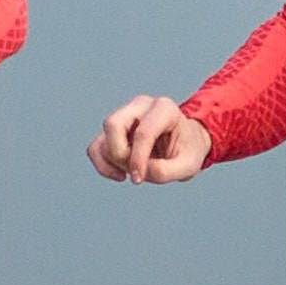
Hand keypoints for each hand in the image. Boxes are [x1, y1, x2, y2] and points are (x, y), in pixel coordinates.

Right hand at [89, 95, 210, 183]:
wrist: (186, 143)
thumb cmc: (189, 150)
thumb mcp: (188, 165)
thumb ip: (166, 171)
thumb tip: (137, 172)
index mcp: (164, 108)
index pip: (143, 132)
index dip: (137, 159)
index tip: (139, 179)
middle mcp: (141, 105)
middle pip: (113, 124)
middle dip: (119, 154)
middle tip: (135, 171)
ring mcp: (125, 114)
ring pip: (103, 137)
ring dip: (112, 162)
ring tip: (132, 172)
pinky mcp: (115, 129)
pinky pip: (96, 147)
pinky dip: (102, 164)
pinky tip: (119, 175)